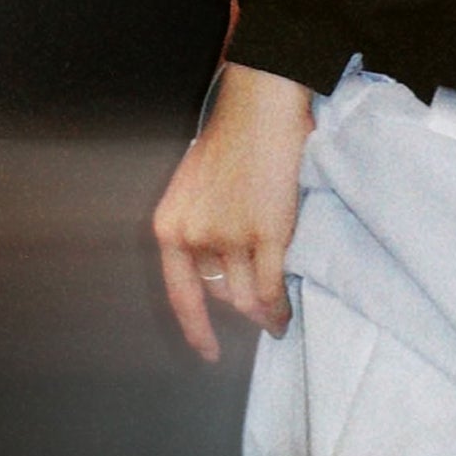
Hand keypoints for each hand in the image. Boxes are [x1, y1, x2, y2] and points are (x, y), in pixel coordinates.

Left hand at [153, 61, 311, 361]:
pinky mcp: (266, 234)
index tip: (207, 350)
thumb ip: (202, 226)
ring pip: (247, 299)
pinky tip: (285, 316)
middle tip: (260, 310)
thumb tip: (221, 265)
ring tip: (277, 318)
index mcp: (170, 226)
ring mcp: (230, 237)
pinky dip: (279, 309)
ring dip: (264, 312)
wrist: (260, 104)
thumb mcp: (196, 186)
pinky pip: (271, 290)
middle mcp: (194, 237)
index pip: (180, 294)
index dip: (195, 328)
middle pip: (221, 296)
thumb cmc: (233, 136)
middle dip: (241, 304)